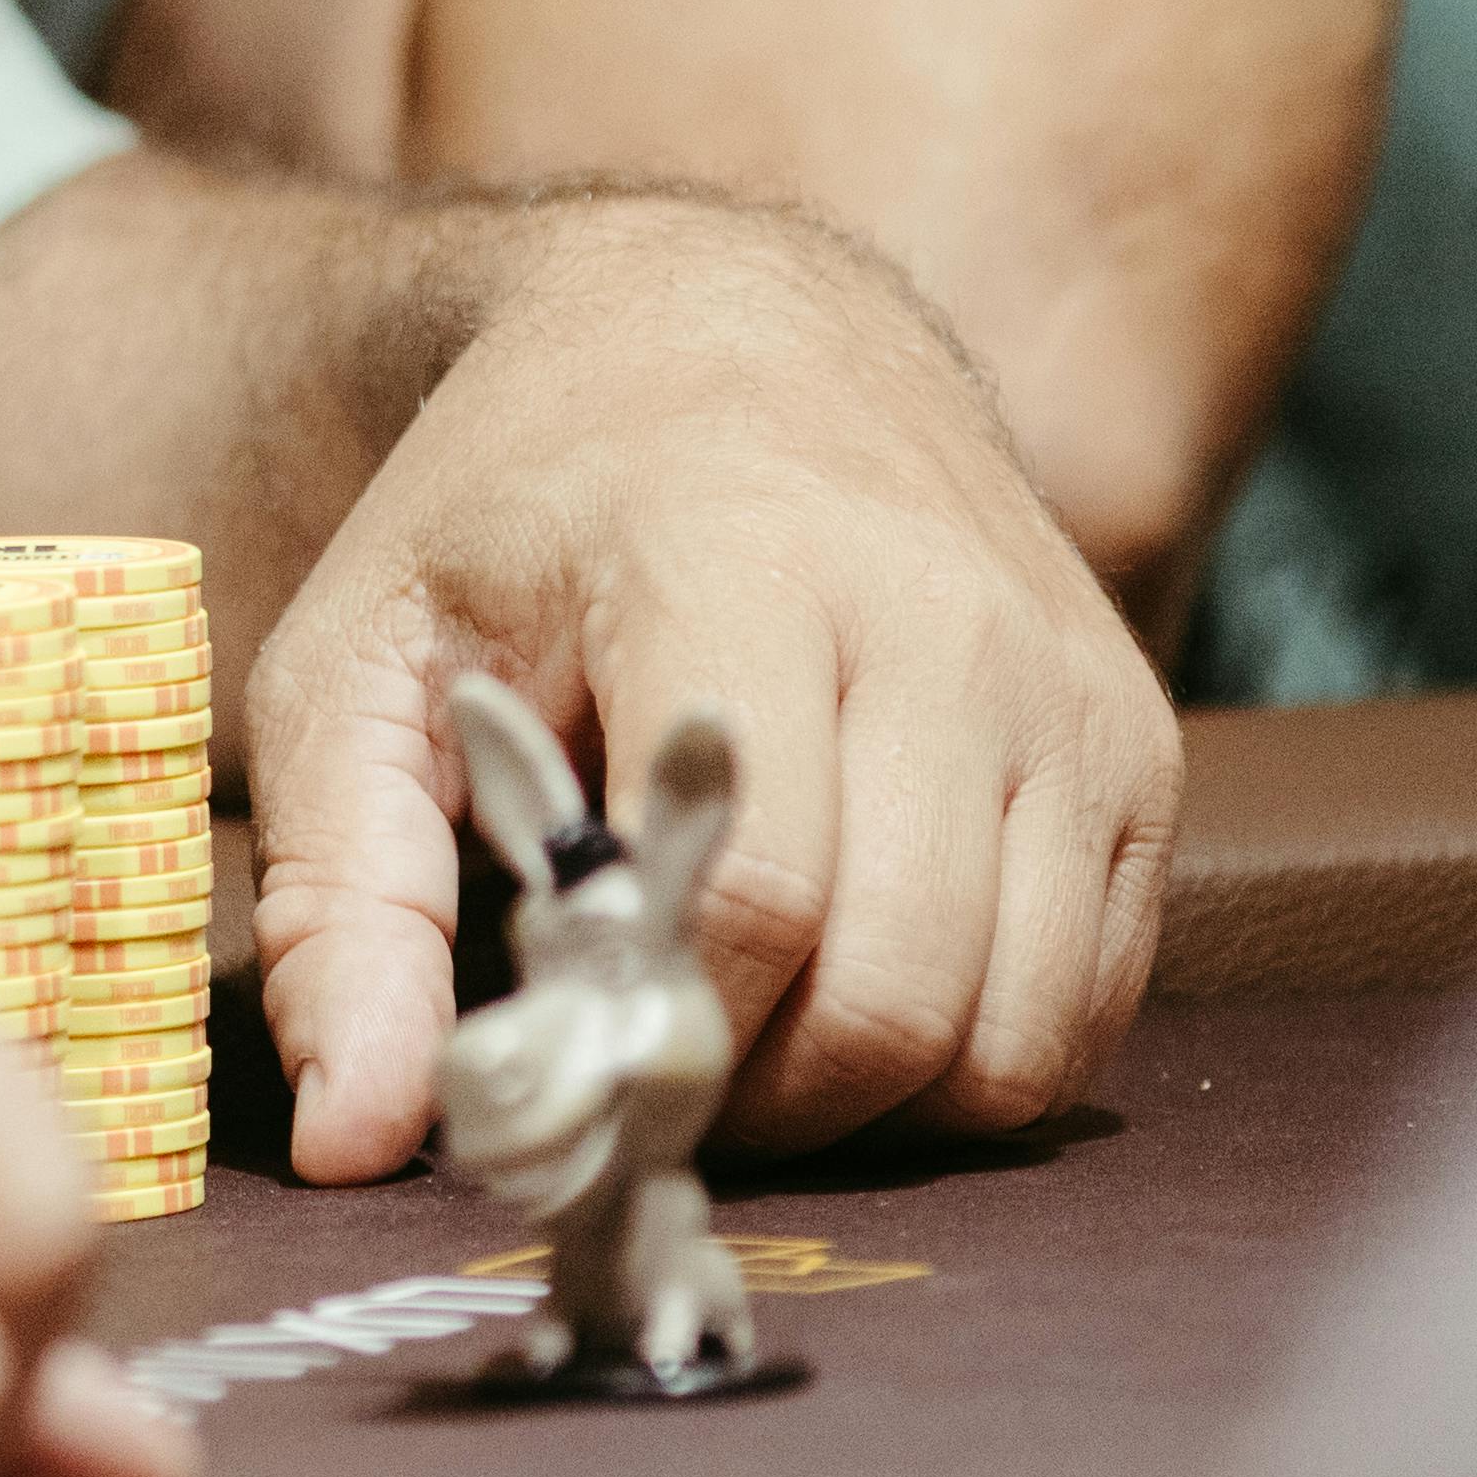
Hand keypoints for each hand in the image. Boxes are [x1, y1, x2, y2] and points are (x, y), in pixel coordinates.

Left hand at [240, 198, 1168, 1174]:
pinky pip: (1091, 1000)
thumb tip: (350, 1145)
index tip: (567, 1051)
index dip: (658, 1035)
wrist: (731, 330)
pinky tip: (846, 985)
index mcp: (737, 566)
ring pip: (1013, 1029)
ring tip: (741, 1027)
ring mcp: (1063, 688)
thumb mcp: (359, 664)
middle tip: (651, 1068)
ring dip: (870, 1097)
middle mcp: (940, 621)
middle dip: (758, 1094)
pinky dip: (970, 1055)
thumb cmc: (515, 509)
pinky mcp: (1134, 746)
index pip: (756, 899)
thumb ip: (342, 902)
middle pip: (892, 993)